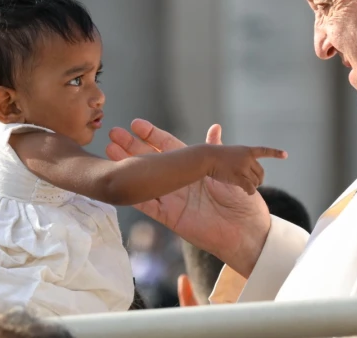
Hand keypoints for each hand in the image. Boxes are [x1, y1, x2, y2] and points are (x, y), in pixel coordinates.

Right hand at [106, 120, 281, 276]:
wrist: (247, 231)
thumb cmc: (241, 201)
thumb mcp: (230, 171)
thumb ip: (216, 150)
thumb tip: (215, 127)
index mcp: (193, 168)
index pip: (168, 146)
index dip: (151, 136)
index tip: (136, 124)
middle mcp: (179, 181)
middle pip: (151, 160)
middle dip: (132, 146)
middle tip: (114, 133)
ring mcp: (172, 198)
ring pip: (145, 179)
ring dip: (127, 166)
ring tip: (110, 151)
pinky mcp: (169, 217)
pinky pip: (148, 205)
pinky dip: (134, 194)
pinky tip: (118, 181)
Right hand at [204, 144, 286, 193]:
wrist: (206, 157)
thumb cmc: (212, 154)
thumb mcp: (225, 149)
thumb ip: (233, 154)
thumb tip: (220, 134)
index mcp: (247, 150)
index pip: (264, 151)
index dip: (275, 153)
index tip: (285, 155)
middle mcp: (248, 158)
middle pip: (261, 173)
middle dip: (258, 180)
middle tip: (252, 184)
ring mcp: (243, 167)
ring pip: (255, 182)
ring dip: (252, 186)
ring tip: (244, 186)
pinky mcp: (238, 176)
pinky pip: (250, 187)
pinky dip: (250, 191)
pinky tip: (247, 192)